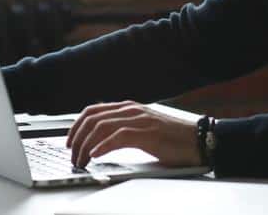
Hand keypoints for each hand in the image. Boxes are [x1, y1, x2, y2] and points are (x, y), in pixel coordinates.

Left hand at [66, 101, 202, 168]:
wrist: (198, 140)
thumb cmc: (172, 139)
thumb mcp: (143, 129)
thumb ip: (123, 129)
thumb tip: (99, 142)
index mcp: (128, 108)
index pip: (93, 111)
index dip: (76, 126)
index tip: (69, 142)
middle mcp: (131, 110)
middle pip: (92, 118)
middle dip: (77, 137)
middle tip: (73, 155)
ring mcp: (139, 120)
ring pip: (101, 127)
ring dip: (87, 145)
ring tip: (81, 160)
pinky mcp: (147, 133)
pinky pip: (118, 136)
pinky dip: (103, 146)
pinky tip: (96, 155)